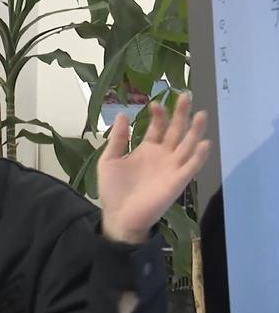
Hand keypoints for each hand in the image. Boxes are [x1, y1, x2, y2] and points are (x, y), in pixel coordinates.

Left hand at [97, 92, 210, 243]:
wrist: (118, 216)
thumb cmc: (113, 189)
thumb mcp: (110, 160)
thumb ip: (118, 139)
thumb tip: (123, 115)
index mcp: (147, 149)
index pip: (157, 127)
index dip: (159, 114)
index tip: (154, 103)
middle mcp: (163, 156)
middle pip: (176, 131)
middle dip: (181, 114)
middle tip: (185, 96)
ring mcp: (171, 168)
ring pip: (187, 145)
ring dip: (195, 131)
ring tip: (201, 114)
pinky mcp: (177, 181)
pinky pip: (191, 167)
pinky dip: (199, 156)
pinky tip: (203, 143)